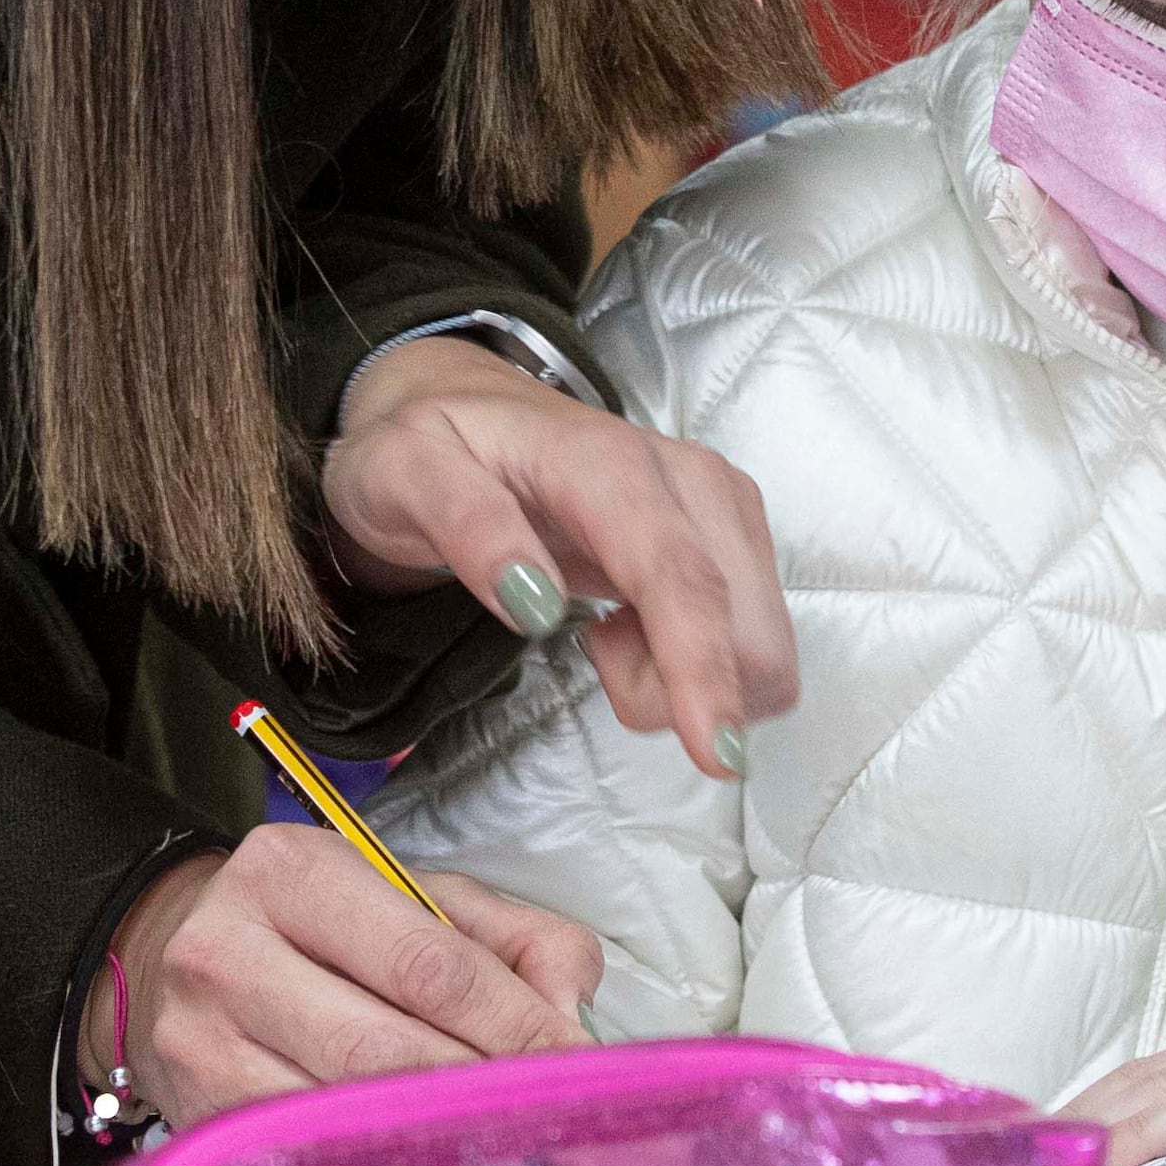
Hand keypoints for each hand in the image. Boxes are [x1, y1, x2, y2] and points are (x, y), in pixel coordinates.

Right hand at [93, 826, 602, 1120]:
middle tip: (547, 1115)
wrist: (168, 960)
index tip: (577, 1065)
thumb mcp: (415, 898)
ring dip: (434, 1135)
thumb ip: (514, 938)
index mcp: (294, 870)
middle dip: (481, 1087)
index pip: (430, 963)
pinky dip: (378, 1164)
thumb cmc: (320, 931)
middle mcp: (229, 948)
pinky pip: (306, 1154)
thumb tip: (568, 1012)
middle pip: (387, 1047)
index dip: (516, 1024)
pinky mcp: (194, 1114)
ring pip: (344, 1110)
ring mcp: (200, 1039)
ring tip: (497, 1140)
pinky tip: (424, 1163)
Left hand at [323, 338, 795, 778]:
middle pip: (739, 628)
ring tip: (608, 631)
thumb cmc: (437, 447)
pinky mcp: (736, 532)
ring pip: (759, 645)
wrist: (473, 410)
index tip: (717, 754)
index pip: (677, 575)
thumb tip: (532, 602)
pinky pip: (751, 640)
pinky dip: (697, 662)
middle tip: (591, 649)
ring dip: (684, 677)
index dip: (703, 667)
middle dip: (671, 687)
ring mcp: (722, 503)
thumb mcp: (405, 474)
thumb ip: (467, 527)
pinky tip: (636, 624)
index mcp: (609, 462)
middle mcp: (688, 476)